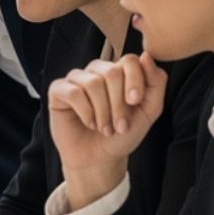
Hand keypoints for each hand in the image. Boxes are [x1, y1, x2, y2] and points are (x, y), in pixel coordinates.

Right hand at [48, 53, 166, 209]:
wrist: (100, 158)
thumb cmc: (123, 134)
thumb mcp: (149, 110)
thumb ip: (155, 82)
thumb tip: (145, 56)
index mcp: (119, 72)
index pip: (129, 60)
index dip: (134, 81)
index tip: (135, 103)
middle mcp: (97, 71)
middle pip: (111, 72)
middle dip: (118, 104)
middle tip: (120, 126)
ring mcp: (76, 79)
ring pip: (92, 83)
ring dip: (102, 111)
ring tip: (104, 128)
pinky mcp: (58, 91)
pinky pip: (73, 92)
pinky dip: (85, 112)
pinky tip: (89, 123)